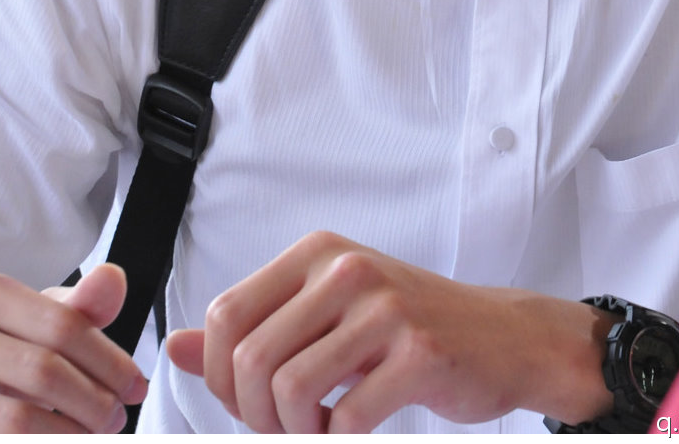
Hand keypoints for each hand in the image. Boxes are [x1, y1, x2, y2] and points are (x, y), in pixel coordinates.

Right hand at [0, 264, 148, 432]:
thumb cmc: (8, 344)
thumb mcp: (39, 316)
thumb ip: (80, 304)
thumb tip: (113, 277)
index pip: (61, 325)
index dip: (109, 360)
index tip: (137, 386)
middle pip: (44, 371)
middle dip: (95, 400)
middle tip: (119, 418)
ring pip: (19, 418)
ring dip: (72, 431)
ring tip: (97, 433)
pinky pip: (2, 438)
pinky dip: (47, 440)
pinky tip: (67, 438)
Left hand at [166, 230, 612, 432]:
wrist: (502, 337)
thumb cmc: (407, 328)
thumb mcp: (326, 315)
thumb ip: (254, 330)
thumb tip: (176, 348)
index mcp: (316, 252)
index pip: (227, 314)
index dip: (223, 376)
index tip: (248, 404)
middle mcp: (346, 268)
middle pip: (253, 360)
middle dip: (255, 417)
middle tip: (284, 431)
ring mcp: (384, 307)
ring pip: (291, 391)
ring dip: (296, 436)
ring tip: (318, 434)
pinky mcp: (417, 350)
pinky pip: (346, 417)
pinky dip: (337, 442)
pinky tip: (352, 432)